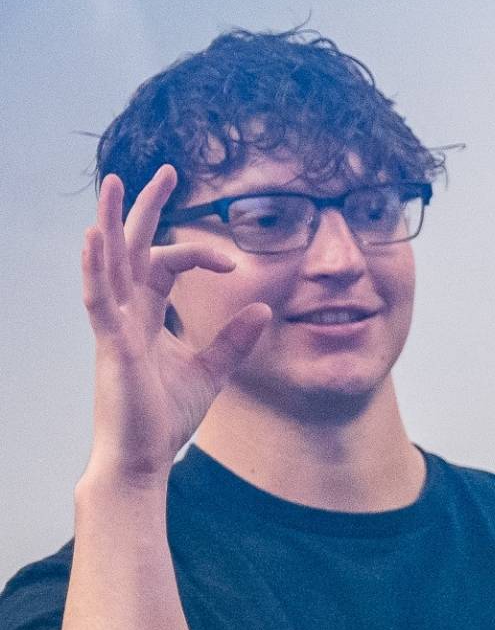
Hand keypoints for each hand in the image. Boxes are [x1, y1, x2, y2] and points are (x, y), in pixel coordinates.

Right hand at [80, 168, 264, 490]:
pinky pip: (99, 300)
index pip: (165, 263)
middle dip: (145, 208)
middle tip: (165, 170)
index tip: (234, 260)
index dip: (199, 252)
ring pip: (108, 264)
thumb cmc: (166, 417)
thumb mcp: (212, 370)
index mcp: (146, 315)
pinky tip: (96, 239)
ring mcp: (114, 328)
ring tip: (113, 185)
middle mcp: (125, 314)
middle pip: (131, 249)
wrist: (143, 459)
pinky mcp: (111, 346)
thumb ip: (236, 339)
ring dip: (110, 224)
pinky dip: (96, 268)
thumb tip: (264, 306)